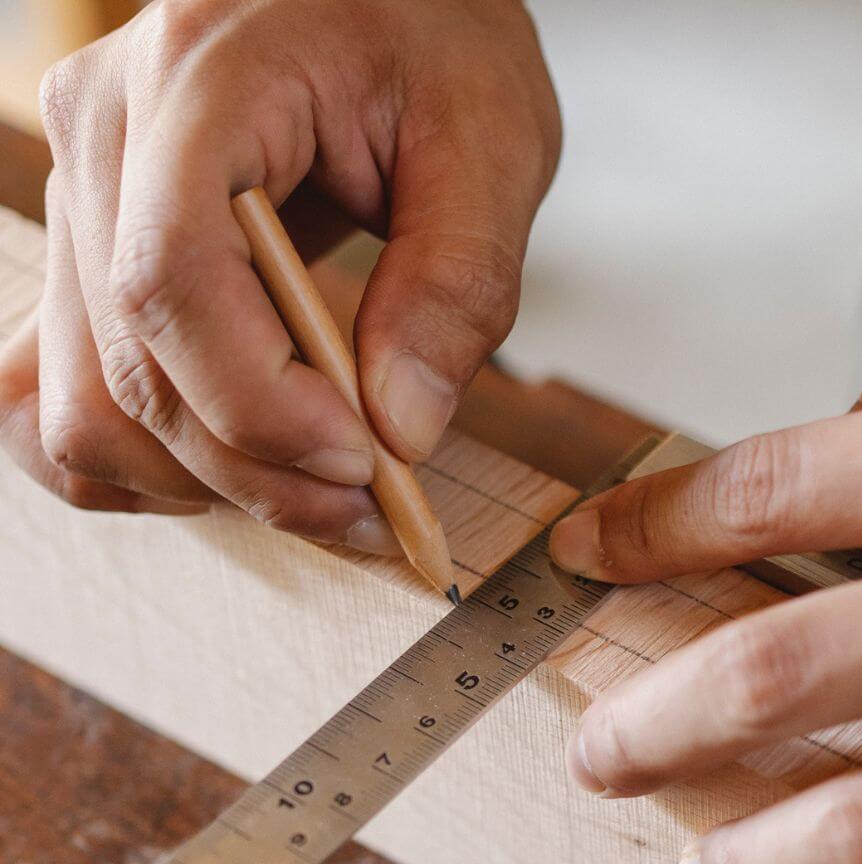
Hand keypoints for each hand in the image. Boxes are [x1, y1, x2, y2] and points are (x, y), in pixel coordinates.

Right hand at [0, 0, 557, 551]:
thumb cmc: (434, 31)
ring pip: (79, 398)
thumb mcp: (492, 137)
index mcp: (200, 81)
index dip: (261, 404)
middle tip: (378, 509)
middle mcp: (104, 134)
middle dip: (258, 467)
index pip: (173, 281)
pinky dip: (142, 457)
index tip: (369, 464)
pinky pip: (59, 388)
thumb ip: (457, 281)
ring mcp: (81, 191)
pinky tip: (239, 466)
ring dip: (202, 478)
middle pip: (128, 364)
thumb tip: (404, 428)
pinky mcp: (95, 244)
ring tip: (326, 490)